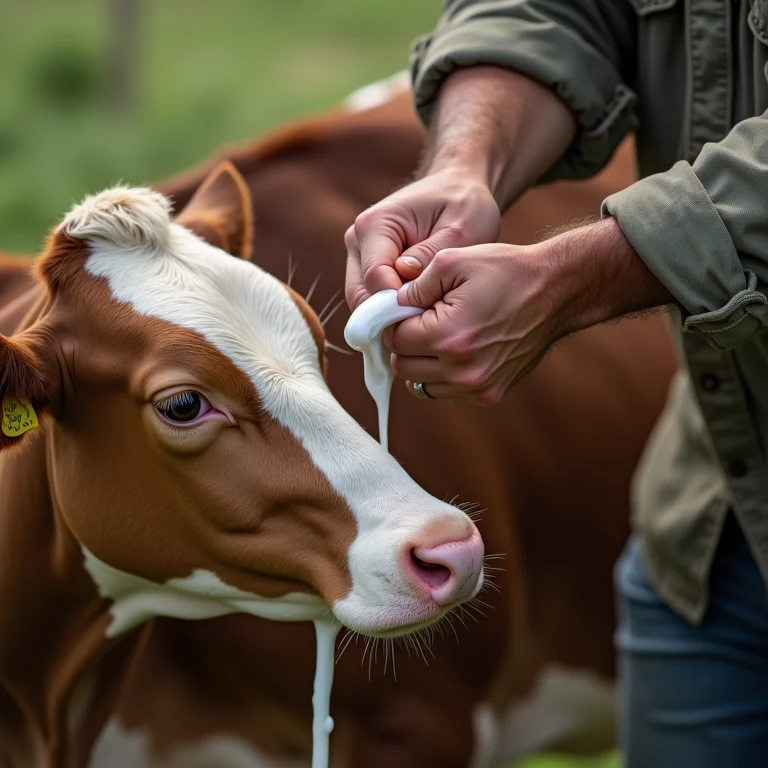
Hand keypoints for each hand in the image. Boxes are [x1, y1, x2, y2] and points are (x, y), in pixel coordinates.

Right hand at [344, 170, 499, 310]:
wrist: (458, 190)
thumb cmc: (463, 205)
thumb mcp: (461, 229)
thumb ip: (432, 254)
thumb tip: (404, 275)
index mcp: (375, 224)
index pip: (375, 277)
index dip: (398, 304)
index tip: (429, 316)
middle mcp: (359, 241)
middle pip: (362, 295)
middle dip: (391, 315)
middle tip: (427, 326)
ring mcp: (360, 257)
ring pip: (364, 303)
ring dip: (390, 317)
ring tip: (426, 320)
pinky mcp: (368, 270)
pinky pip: (372, 301)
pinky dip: (392, 313)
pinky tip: (420, 314)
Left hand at [387, 218, 672, 405]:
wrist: (556, 291)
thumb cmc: (506, 270)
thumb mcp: (454, 261)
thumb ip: (414, 285)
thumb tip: (390, 305)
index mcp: (449, 337)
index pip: (395, 339)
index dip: (395, 321)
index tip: (408, 308)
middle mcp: (463, 370)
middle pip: (404, 366)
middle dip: (406, 343)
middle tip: (423, 321)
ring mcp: (477, 387)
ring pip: (420, 385)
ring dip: (422, 362)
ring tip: (440, 335)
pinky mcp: (490, 394)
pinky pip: (445, 393)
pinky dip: (442, 376)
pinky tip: (457, 350)